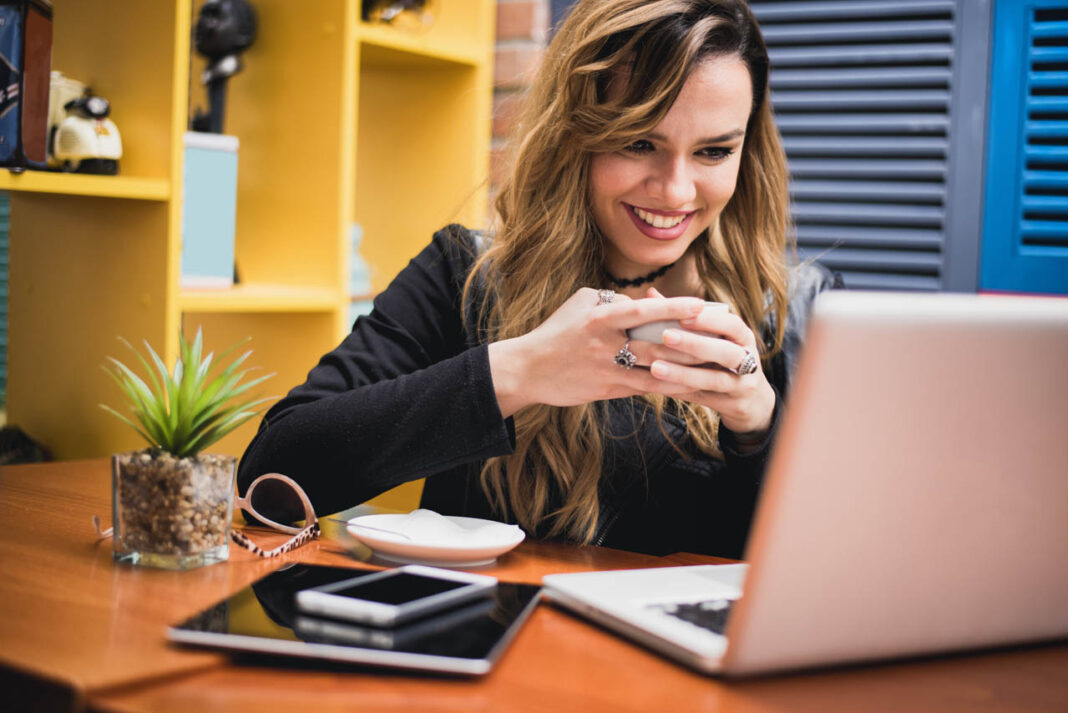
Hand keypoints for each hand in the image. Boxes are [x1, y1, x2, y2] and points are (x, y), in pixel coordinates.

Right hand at [488, 288, 708, 416]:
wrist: (528, 370)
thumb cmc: (555, 332)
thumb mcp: (578, 303)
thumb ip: (609, 298)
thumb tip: (636, 298)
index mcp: (599, 316)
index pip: (643, 309)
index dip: (674, 307)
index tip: (701, 305)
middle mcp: (606, 342)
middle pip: (657, 342)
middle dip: (691, 340)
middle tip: (720, 338)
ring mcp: (608, 368)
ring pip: (656, 368)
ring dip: (686, 366)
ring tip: (712, 364)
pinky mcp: (608, 389)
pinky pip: (645, 387)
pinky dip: (668, 384)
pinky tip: (689, 384)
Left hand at [643, 288, 776, 435]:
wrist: (751, 400)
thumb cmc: (723, 360)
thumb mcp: (714, 338)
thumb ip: (683, 317)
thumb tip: (651, 293)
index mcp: (743, 338)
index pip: (732, 325)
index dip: (710, 320)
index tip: (684, 315)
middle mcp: (748, 359)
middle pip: (727, 352)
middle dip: (696, 344)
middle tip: (666, 336)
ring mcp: (742, 385)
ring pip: (715, 380)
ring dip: (684, 373)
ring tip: (655, 367)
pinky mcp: (733, 405)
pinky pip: (704, 398)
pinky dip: (682, 391)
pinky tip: (659, 386)